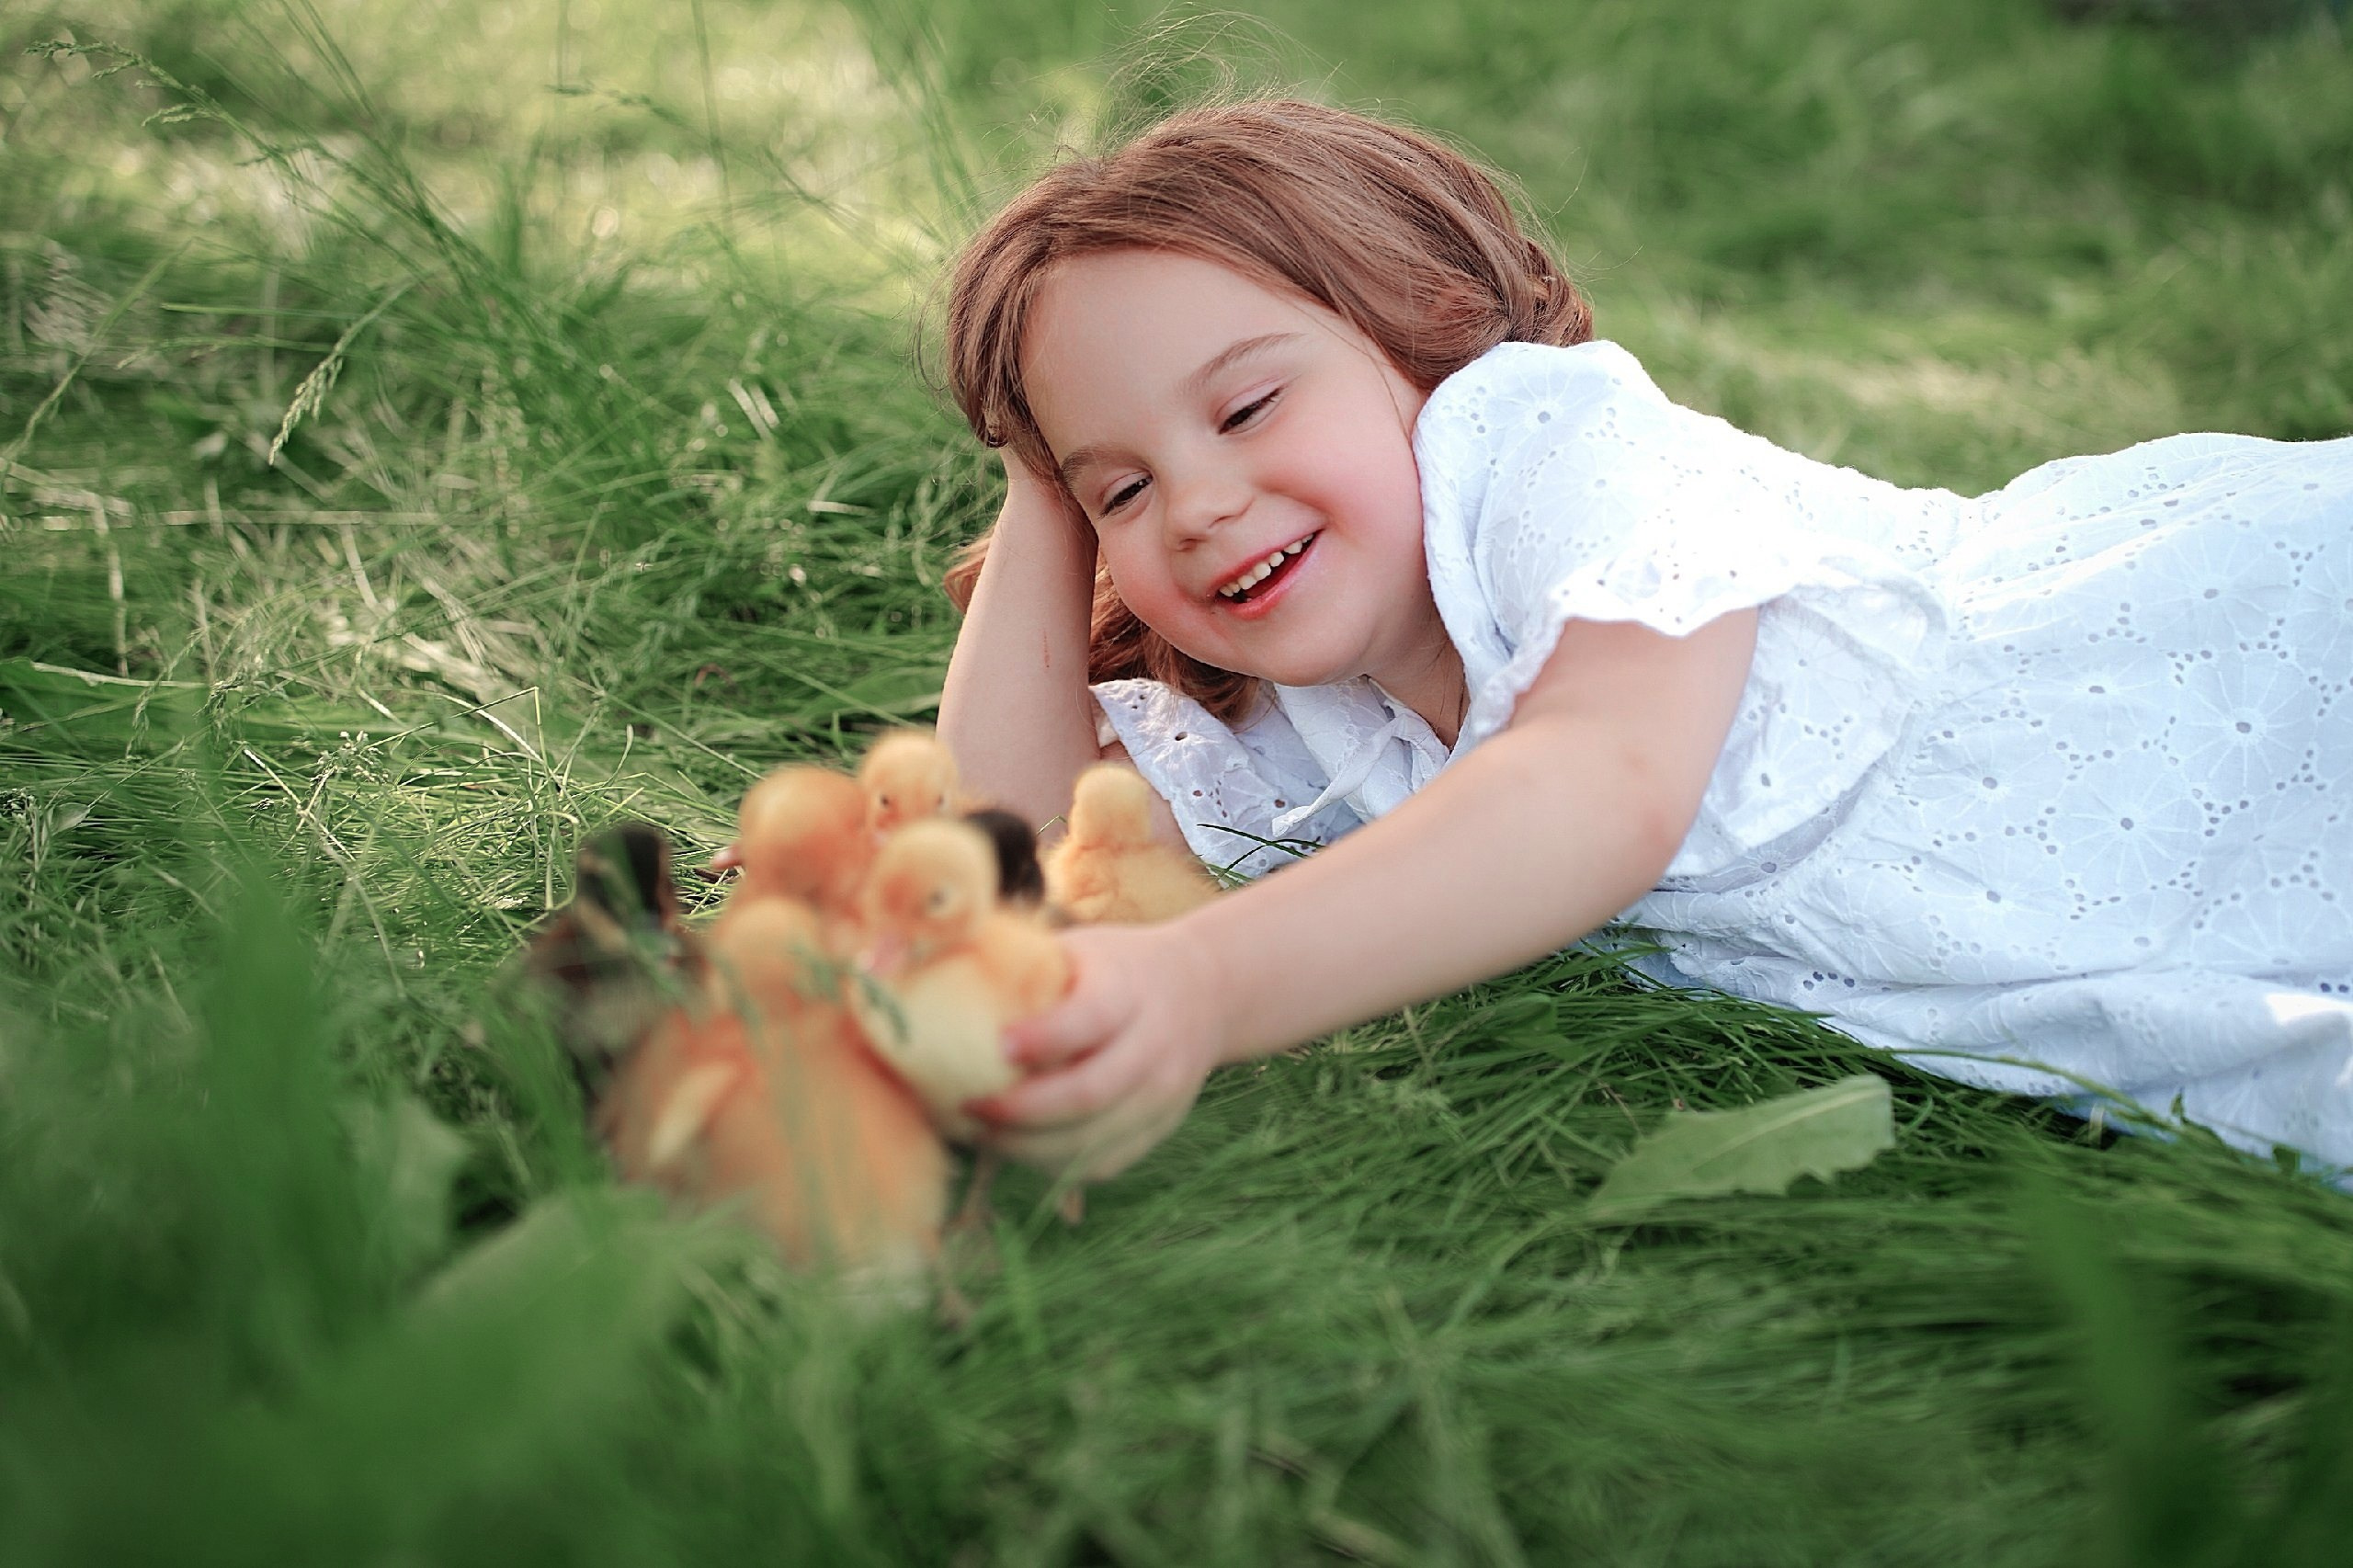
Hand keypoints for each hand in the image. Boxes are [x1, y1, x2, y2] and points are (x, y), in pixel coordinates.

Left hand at [966, 922, 1230, 1182]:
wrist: (1204, 992)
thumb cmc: (1117, 967)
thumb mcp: (1081, 947)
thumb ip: (1020, 963)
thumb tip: (914, 971)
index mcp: (1130, 989)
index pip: (1091, 1019)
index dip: (1044, 1038)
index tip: (996, 1046)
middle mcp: (1154, 1045)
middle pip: (1090, 1093)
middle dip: (1021, 1110)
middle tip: (968, 1105)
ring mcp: (1162, 1095)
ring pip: (1092, 1141)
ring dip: (1027, 1147)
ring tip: (980, 1132)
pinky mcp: (1158, 1130)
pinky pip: (1100, 1164)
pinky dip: (1051, 1163)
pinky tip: (1016, 1147)